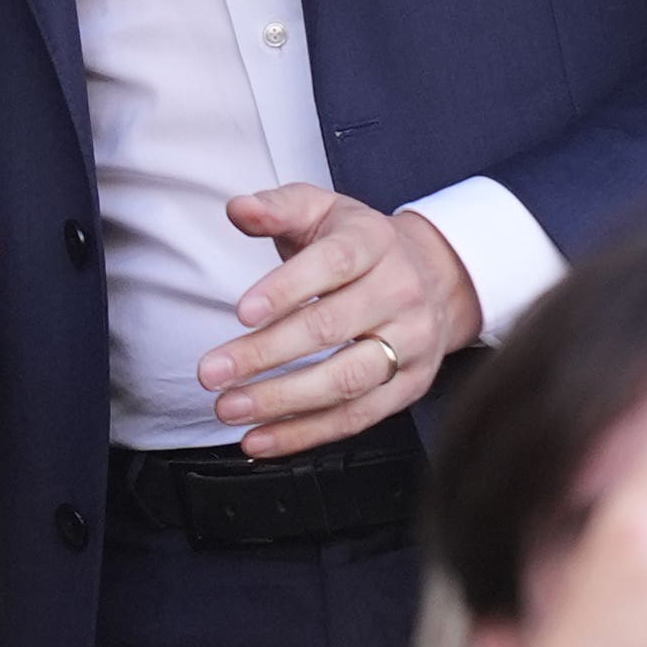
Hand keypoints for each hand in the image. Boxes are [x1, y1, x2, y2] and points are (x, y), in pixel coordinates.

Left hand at [201, 188, 481, 458]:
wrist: (435, 276)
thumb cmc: (359, 244)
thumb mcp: (321, 210)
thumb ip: (278, 207)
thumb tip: (239, 208)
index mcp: (374, 242)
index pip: (333, 263)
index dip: (286, 289)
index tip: (240, 312)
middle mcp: (400, 293)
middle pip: (332, 327)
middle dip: (265, 353)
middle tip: (212, 371)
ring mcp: (410, 344)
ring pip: (346, 380)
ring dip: (282, 400)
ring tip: (229, 407)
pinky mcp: (408, 387)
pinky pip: (355, 419)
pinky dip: (304, 434)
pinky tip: (259, 439)